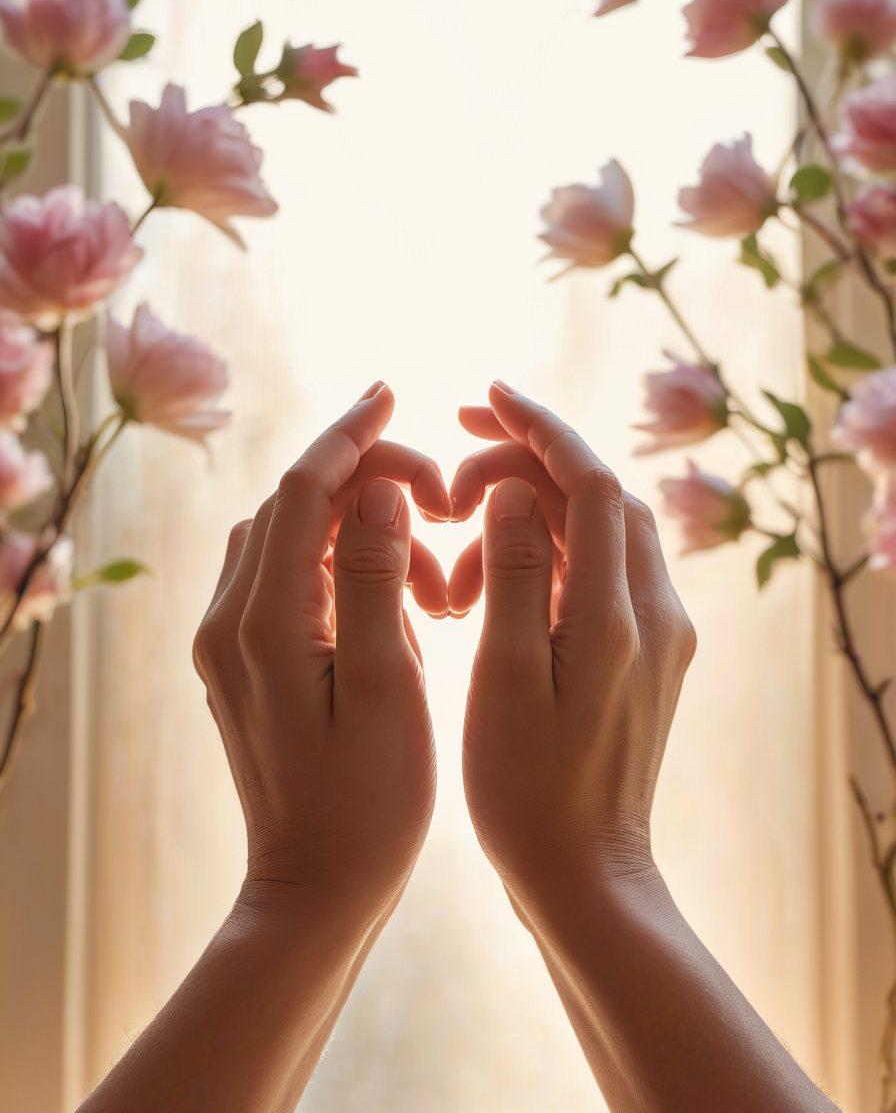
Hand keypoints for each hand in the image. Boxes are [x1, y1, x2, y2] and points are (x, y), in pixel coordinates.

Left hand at [192, 382, 448, 931]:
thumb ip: (372, 579)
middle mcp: (229, 620)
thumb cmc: (366, 801)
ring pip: (293, 538)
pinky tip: (399, 600)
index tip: (393, 392)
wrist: (314, 887)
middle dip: (369, 481)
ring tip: (434, 577)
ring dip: (362, 527)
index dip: (349, 435)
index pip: (300, 490)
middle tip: (446, 501)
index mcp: (260, 621)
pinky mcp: (245, 659)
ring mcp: (231, 640)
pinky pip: (290, 577)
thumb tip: (376, 487)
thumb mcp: (384, 688)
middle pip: (292, 504)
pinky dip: (345, 563)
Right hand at [451, 382, 696, 905]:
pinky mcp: (645, 653)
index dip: (539, 429)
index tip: (484, 396)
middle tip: (446, 482)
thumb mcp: (506, 679)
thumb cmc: (529, 790)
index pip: (592, 483)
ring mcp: (657, 633)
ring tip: (452, 577)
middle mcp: (655, 612)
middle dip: (524, 467)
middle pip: (599, 497)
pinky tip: (487, 595)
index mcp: (621, 615)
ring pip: (596, 534)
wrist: (585, 872)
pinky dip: (543, 560)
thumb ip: (517, 574)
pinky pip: (597, 574)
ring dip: (525, 523)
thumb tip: (517, 490)